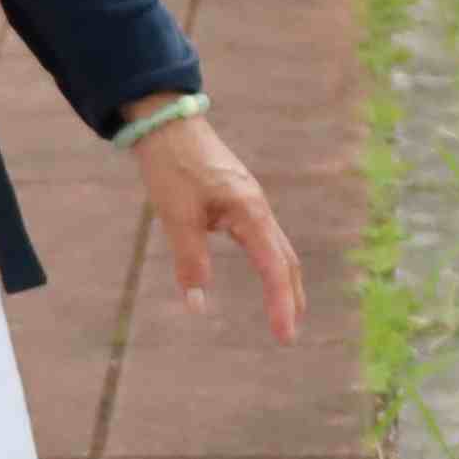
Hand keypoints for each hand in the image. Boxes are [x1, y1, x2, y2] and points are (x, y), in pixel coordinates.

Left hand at [134, 114, 308, 342]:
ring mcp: (252, 202)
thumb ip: (189, 261)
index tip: (285, 336)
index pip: (274, 267)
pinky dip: (271, 263)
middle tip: (289, 335)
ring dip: (284, 282)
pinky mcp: (241, 199)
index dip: (281, 303)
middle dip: (291, 298)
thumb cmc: (172, 166)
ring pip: (278, 248)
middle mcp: (258, 208)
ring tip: (286, 313)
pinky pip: (265, 238)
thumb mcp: (176, 216)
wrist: (167, 123)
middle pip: (286, 260)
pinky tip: (267, 275)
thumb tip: (197, 305)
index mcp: (248, 212)